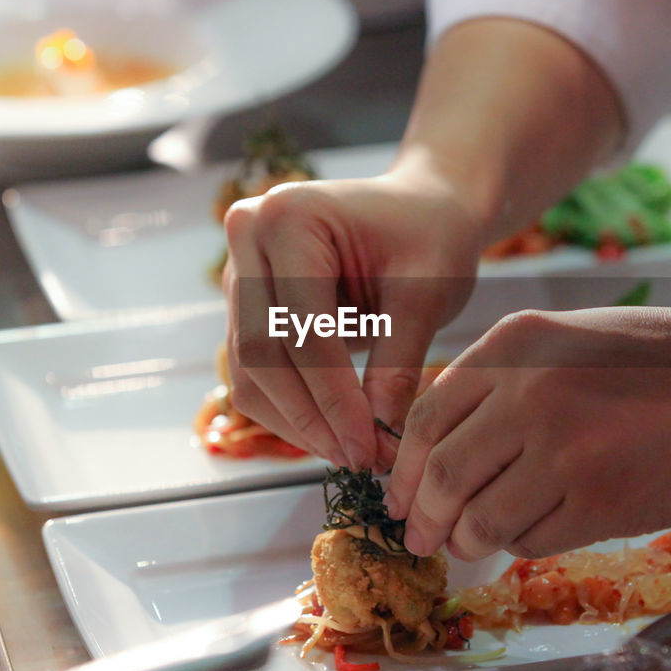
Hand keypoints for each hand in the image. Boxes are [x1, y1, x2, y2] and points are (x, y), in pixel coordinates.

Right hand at [222, 172, 481, 469]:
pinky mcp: (246, 304)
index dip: (335, 399)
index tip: (370, 449)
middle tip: (360, 461)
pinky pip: (256, 371)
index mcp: (289, 218)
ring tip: (352, 453)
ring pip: (250, 371)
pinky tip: (335, 432)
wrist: (423, 210)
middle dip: (311, 418)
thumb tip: (376, 439)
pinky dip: (292, 409)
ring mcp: (239, 271)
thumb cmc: (431, 236)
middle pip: (262, 353)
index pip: (303, 330)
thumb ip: (398, 365)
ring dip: (297, 422)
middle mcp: (247, 237)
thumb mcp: (427, 295)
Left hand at [383, 306, 670, 559]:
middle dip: (423, 517)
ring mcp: (567, 449)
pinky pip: (533, 540)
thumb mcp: (566, 340)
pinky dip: (521, 545)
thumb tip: (440, 452)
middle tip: (420, 538)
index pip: (427, 418)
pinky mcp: (604, 501)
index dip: (405, 469)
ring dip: (468, 541)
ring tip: (470, 544)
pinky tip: (533, 532)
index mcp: (515, 343)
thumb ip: (502, 383)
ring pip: (482, 518)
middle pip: (444, 475)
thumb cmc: (660, 358)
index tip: (401, 496)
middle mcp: (532, 393)